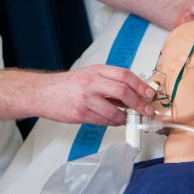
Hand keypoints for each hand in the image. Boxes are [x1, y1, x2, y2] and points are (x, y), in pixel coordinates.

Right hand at [37, 65, 155, 125]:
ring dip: (126, 118)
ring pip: (114, 111)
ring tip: (129, 119)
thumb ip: (109, 82)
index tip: (150, 94)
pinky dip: (113, 122)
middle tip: (147, 110)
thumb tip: (133, 93)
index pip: (125, 75)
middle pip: (123, 92)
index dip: (141, 85)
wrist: (43, 93)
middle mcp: (92, 83)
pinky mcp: (81, 114)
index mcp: (96, 70)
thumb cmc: (67, 85)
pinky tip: (116, 121)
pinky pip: (103, 121)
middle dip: (139, 103)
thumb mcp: (89, 76)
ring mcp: (86, 99)